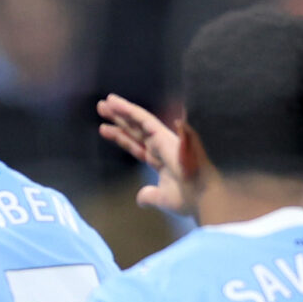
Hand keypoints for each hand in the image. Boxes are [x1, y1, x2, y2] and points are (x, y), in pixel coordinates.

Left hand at [98, 94, 190, 216]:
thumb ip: (150, 196)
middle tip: (101, 108)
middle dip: (118, 119)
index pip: (136, 145)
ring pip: (138, 120)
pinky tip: (116, 103)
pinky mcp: (164, 135)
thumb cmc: (188, 198)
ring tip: (105, 102)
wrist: (202, 196)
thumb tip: (140, 199)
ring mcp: (163, 139)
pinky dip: (130, 111)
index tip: (104, 129)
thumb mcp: (162, 198)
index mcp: (161, 160)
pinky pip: (144, 119)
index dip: (121, 137)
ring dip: (121, 110)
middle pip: (135, 130)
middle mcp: (161, 146)